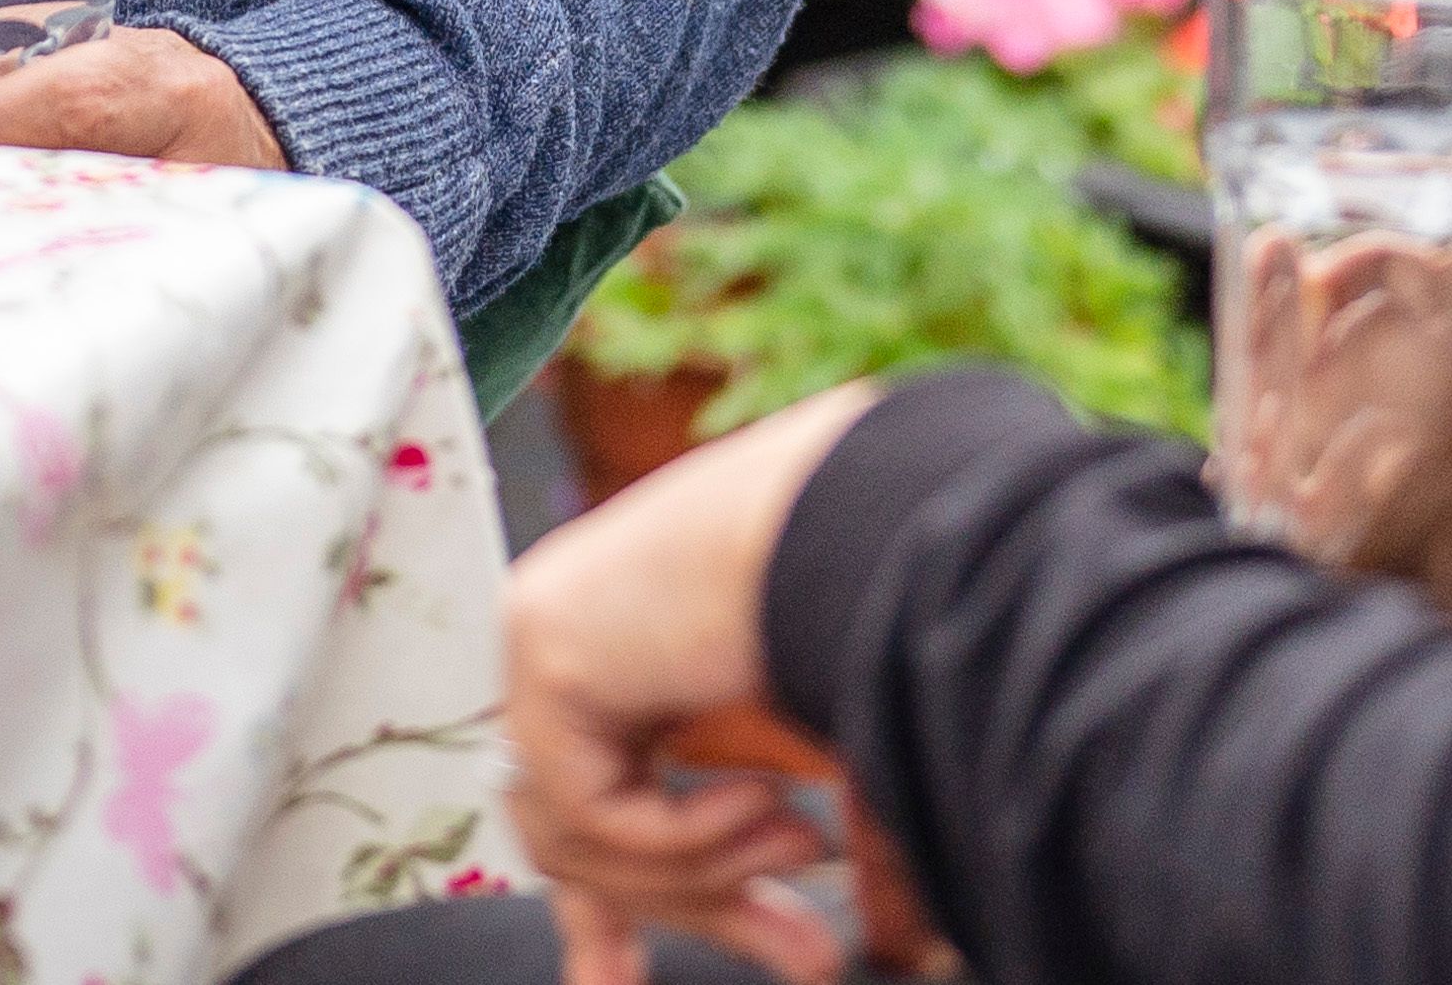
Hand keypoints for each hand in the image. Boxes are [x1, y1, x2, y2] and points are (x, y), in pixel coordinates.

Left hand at [505, 380, 881, 984]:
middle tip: (807, 956)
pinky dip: (679, 836)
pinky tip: (763, 801)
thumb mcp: (862, 754)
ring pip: (579, 840)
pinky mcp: (543, 647)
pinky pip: (586, 812)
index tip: (621, 984)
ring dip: (707, 872)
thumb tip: (908, 948)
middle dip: (699, 907)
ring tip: (808, 846)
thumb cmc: (891, 595)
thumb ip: (852, 843)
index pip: (600, 796)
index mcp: (653, 646)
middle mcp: (591, 636)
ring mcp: (555, 637)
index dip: (620, 903)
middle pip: (590, 834)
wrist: (880, 514)